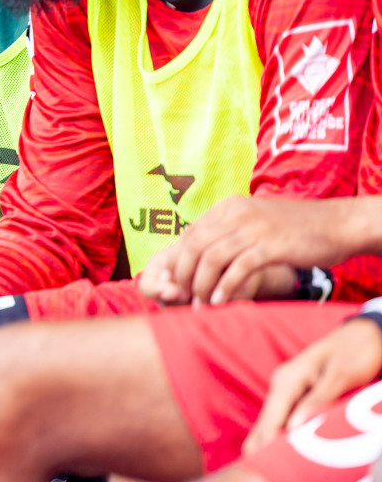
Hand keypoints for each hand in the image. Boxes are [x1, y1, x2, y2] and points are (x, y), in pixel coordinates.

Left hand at [136, 196, 360, 305]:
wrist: (338, 224)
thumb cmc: (296, 230)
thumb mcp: (256, 224)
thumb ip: (230, 234)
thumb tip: (204, 257)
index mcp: (228, 208)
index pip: (190, 233)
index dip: (177, 260)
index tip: (174, 282)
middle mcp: (236, 214)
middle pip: (194, 245)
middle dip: (183, 274)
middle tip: (183, 297)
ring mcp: (253, 229)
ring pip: (211, 257)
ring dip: (201, 284)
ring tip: (200, 304)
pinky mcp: (271, 246)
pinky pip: (239, 268)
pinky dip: (226, 286)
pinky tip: (221, 301)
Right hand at [244, 317, 381, 451]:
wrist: (365, 334)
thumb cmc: (355, 351)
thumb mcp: (341, 374)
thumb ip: (318, 399)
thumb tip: (295, 426)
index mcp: (288, 379)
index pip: (271, 417)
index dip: (264, 440)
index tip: (259, 460)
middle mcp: (284, 385)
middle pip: (267, 421)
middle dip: (261, 444)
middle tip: (255, 466)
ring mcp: (291, 390)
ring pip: (275, 421)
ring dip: (269, 441)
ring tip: (260, 463)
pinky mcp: (301, 396)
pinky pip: (286, 419)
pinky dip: (280, 434)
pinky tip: (275, 447)